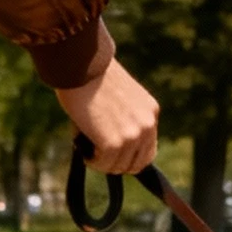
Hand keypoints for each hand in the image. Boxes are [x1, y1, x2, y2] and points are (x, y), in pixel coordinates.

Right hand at [56, 57, 159, 175]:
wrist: (81, 65)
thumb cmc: (91, 77)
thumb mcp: (119, 99)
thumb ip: (123, 120)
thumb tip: (108, 146)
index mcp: (150, 111)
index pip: (148, 150)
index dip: (129, 157)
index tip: (112, 156)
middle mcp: (147, 125)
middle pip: (137, 164)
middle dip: (117, 163)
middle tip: (98, 156)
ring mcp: (132, 136)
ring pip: (118, 166)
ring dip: (101, 162)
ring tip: (86, 147)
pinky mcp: (114, 144)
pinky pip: (103, 164)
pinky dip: (91, 161)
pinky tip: (82, 148)